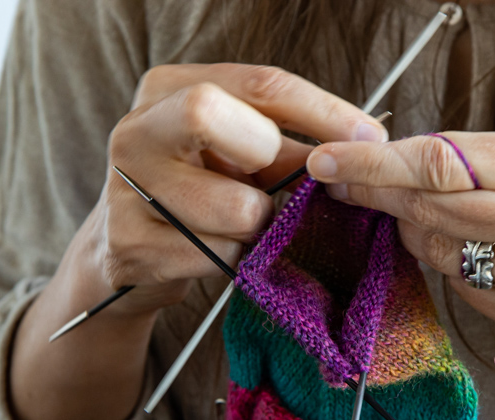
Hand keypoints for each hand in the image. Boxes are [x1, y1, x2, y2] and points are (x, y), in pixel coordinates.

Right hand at [68, 63, 388, 315]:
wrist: (126, 252)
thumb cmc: (196, 193)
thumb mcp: (236, 156)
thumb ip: (284, 145)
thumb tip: (357, 146)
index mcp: (168, 89)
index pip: (258, 83)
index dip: (321, 110)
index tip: (370, 136)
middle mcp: (136, 129)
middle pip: (210, 113)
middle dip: (263, 156)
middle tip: (274, 188)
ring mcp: (124, 187)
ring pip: (233, 205)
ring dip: (258, 226)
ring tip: (242, 228)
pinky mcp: (127, 244)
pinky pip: (215, 255)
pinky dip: (233, 260)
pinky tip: (215, 252)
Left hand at [305, 127, 494, 382]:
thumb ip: (492, 157)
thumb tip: (407, 160)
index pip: (442, 163)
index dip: (375, 164)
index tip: (330, 162)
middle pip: (433, 209)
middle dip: (378, 196)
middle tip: (346, 187)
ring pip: (442, 254)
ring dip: (416, 234)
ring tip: (422, 219)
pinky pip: (465, 290)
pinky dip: (451, 268)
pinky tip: (466, 253)